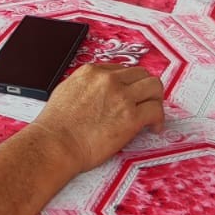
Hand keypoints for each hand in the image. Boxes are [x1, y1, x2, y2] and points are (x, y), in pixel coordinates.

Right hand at [33, 64, 164, 173]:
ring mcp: (122, 96)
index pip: (121, 70)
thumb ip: (85, 87)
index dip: (129, 83)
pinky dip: (159, 118)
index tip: (131, 94)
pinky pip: (156, 110)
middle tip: (147, 102)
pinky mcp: (131, 117)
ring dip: (156, 99)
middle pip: (141, 74)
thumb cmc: (55, 126)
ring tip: (154, 113)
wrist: (55, 144)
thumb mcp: (66, 91)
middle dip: (146, 88)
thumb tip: (95, 93)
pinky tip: (154, 127)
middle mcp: (108, 80)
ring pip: (154, 86)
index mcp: (91, 72)